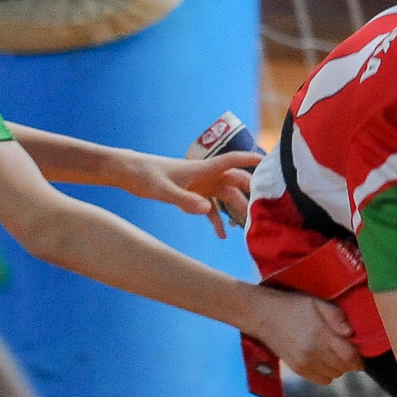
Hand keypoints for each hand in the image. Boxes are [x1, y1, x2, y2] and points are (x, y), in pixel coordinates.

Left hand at [117, 150, 258, 237]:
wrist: (127, 172)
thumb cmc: (144, 176)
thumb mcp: (164, 191)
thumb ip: (185, 201)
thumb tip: (207, 209)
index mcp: (202, 169)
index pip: (233, 161)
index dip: (251, 160)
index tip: (269, 163)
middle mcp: (205, 176)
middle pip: (235, 182)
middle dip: (250, 194)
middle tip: (265, 209)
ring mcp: (199, 185)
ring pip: (225, 197)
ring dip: (235, 210)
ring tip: (247, 228)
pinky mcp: (191, 194)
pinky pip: (210, 208)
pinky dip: (216, 220)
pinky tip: (220, 236)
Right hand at [250, 289, 360, 383]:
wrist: (264, 317)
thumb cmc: (293, 306)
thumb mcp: (317, 303)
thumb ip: (336, 317)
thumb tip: (351, 334)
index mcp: (320, 335)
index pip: (349, 357)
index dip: (359, 359)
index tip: (360, 355)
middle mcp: (313, 353)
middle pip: (343, 368)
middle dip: (350, 361)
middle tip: (346, 350)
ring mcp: (304, 364)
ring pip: (334, 375)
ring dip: (339, 367)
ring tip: (334, 354)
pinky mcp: (298, 370)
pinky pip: (322, 380)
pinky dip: (328, 373)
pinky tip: (324, 361)